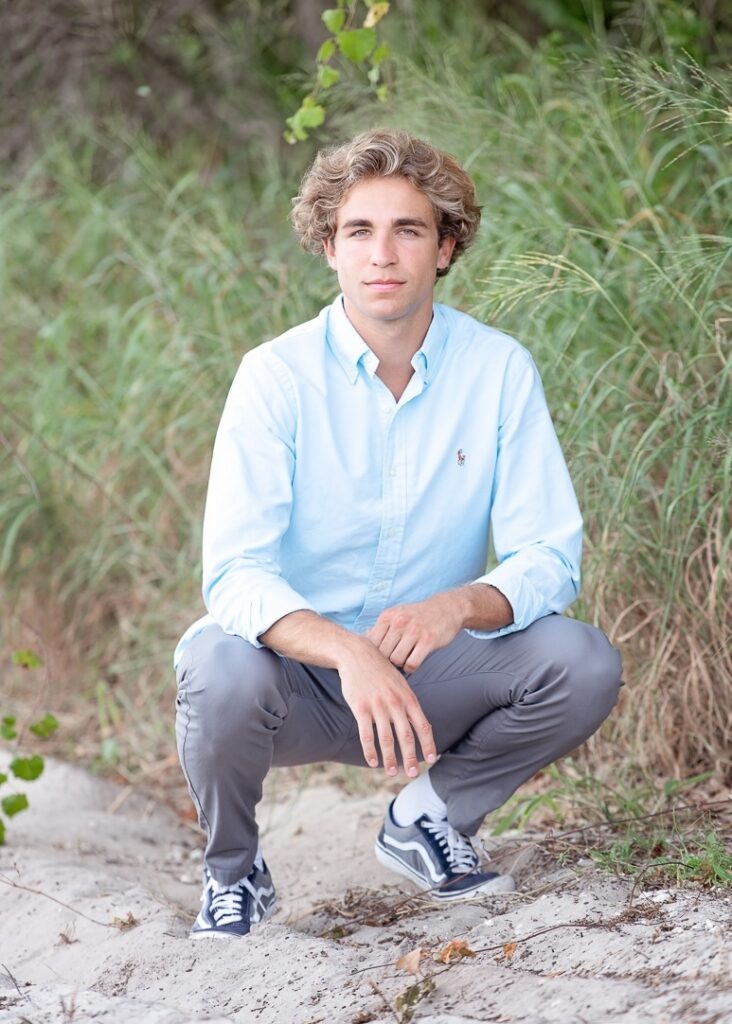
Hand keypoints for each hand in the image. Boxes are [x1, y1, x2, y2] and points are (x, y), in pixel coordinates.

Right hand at [337, 639, 436, 777]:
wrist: (357, 654)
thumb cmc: (380, 671)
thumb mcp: (400, 683)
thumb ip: (408, 703)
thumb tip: (419, 724)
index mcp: (408, 697)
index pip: (423, 725)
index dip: (428, 744)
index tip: (432, 759)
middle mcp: (396, 703)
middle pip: (406, 736)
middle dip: (411, 758)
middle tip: (412, 774)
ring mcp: (378, 706)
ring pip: (387, 738)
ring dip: (390, 759)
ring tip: (391, 772)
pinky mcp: (361, 708)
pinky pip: (366, 734)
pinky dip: (370, 750)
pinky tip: (372, 762)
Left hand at [366, 591, 466, 673]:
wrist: (447, 608)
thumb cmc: (418, 615)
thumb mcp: (397, 614)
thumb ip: (381, 628)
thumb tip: (363, 641)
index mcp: (388, 616)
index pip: (371, 643)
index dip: (375, 653)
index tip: (383, 656)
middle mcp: (399, 622)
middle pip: (383, 653)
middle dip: (388, 659)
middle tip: (397, 658)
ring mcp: (414, 630)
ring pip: (396, 660)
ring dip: (401, 663)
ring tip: (406, 657)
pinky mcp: (428, 640)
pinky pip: (412, 664)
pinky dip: (411, 667)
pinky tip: (415, 660)